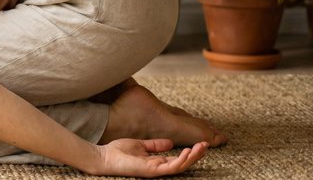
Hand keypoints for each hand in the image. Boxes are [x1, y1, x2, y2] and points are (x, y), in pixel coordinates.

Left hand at [90, 138, 208, 177]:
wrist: (104, 157)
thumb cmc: (119, 152)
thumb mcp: (140, 145)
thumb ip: (154, 145)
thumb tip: (170, 142)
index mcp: (157, 161)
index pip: (178, 158)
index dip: (190, 151)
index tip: (200, 142)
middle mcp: (159, 167)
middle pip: (183, 163)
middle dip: (196, 155)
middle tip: (207, 144)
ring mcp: (156, 170)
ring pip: (180, 166)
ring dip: (193, 158)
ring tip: (202, 147)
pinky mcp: (151, 170)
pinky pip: (170, 167)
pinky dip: (180, 161)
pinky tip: (187, 152)